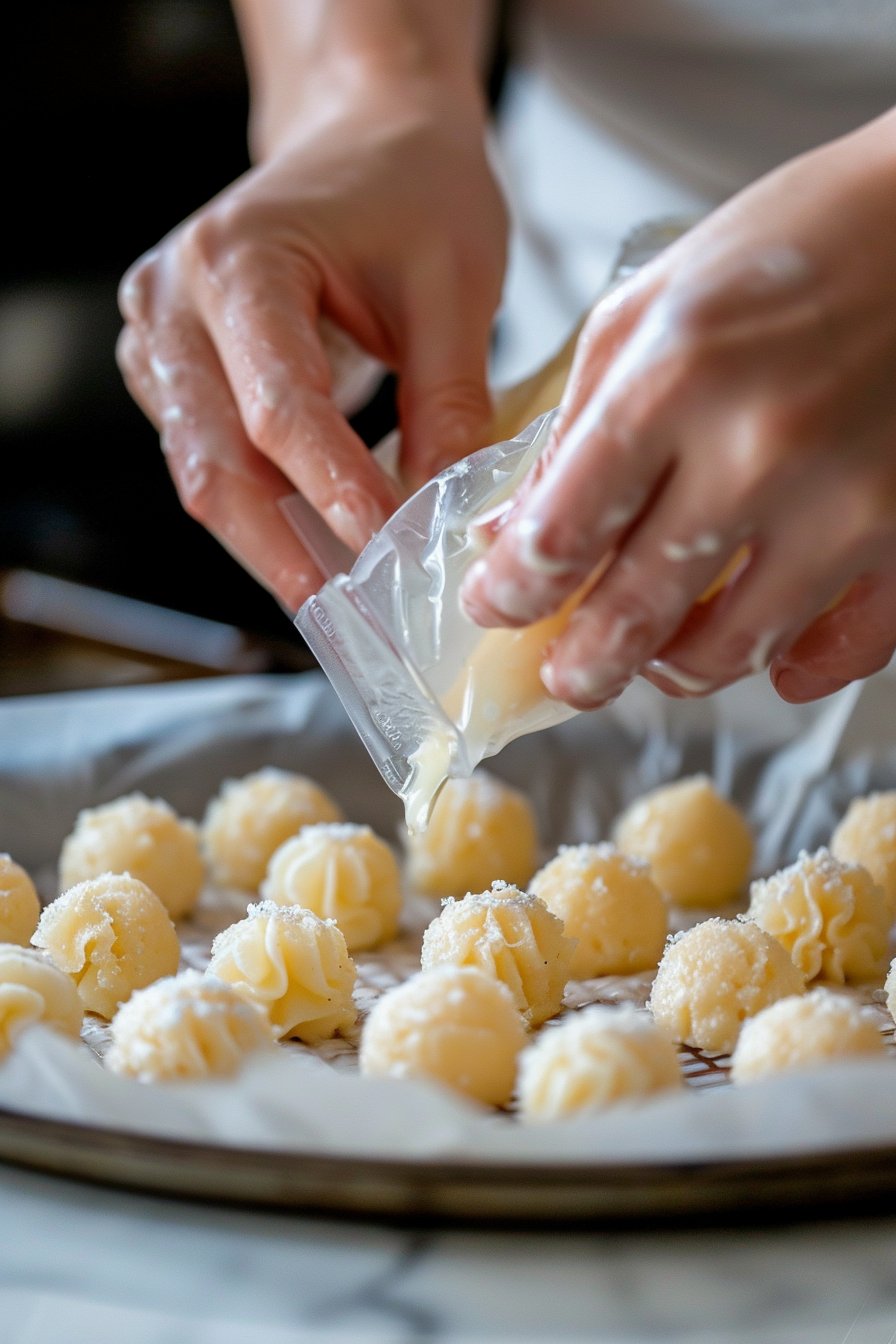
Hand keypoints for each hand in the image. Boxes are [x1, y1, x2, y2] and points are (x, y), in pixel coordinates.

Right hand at [117, 91, 505, 611]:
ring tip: (341, 602)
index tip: (389, 559)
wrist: (364, 136)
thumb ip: (447, 409)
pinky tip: (316, 548)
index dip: (335, 493)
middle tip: (349, 624)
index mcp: (240, 261)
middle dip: (284, 552)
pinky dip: (263, 511)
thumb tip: (443, 525)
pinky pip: (210, 459)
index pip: (282, 407)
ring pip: (204, 474)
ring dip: (270, 544)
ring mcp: (161, 337)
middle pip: (216, 463)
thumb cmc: (411, 188)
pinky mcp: (173, 368)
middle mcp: (176, 301)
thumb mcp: (454, 288)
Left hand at [461, 112, 895, 705]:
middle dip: (583, 666)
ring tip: (658, 656)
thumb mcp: (648, 308)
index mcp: (673, 379)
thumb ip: (574, 425)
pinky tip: (774, 660)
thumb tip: (514, 529)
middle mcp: (759, 450)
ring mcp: (846, 501)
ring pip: (736, 650)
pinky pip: (849, 648)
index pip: (561, 534)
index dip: (512, 591)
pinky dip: (799, 667)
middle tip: (568, 677)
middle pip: (637, 613)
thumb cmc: (795, 244)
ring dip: (679, 668)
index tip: (497, 605)